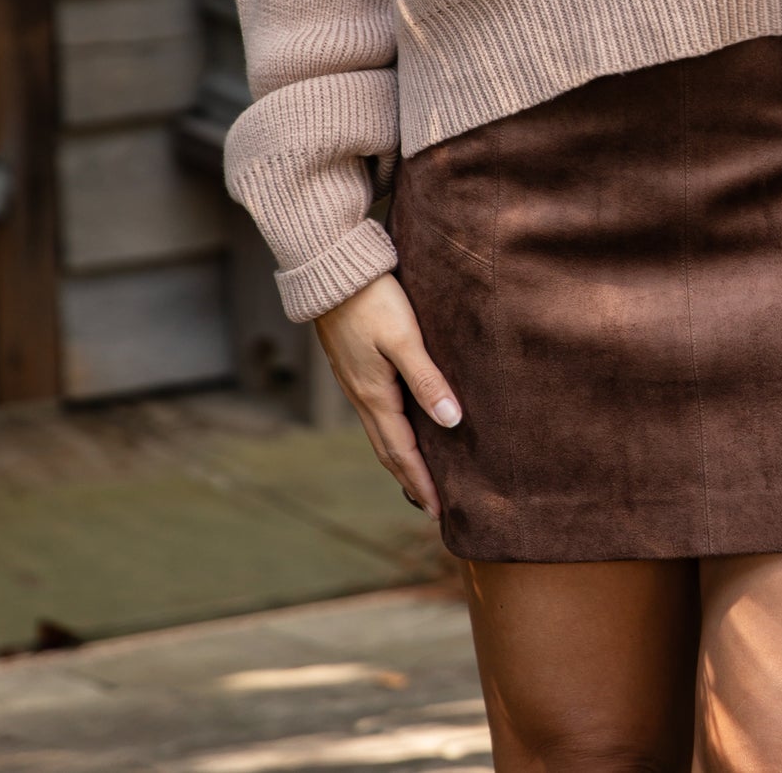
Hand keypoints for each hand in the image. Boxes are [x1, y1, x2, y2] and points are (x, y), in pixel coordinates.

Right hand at [315, 272, 461, 517]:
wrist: (330, 270)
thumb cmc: (372, 299)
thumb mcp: (404, 337)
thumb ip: (427, 379)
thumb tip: (452, 421)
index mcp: (375, 395)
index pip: (402, 451)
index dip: (421, 481)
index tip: (439, 510)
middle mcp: (362, 396)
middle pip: (388, 450)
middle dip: (409, 479)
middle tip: (431, 506)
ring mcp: (354, 382)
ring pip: (379, 433)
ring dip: (398, 459)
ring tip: (415, 477)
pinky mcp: (353, 367)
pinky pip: (374, 413)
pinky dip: (389, 433)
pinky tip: (398, 427)